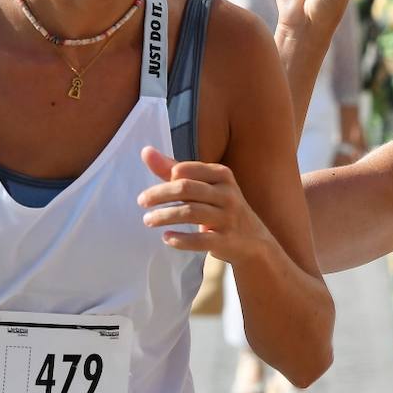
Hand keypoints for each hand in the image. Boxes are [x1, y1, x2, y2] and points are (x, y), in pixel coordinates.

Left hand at [138, 147, 273, 265]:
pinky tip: (167, 238)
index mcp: (221, 175)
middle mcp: (227, 194)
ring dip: (165, 216)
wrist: (252, 240)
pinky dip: (181, 239)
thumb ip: (174, 170)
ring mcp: (228, 217)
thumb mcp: (203, 185)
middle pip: (187, 189)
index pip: (187, 170)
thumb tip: (146, 151)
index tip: (149, 191)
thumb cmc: (220, 206)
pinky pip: (200, 240)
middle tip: (141, 202)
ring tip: (148, 220)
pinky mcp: (226, 240)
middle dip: (160, 194)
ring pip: (191, 213)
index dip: (165, 178)